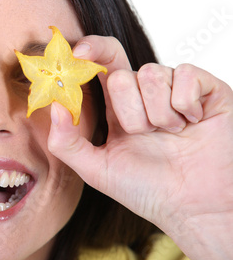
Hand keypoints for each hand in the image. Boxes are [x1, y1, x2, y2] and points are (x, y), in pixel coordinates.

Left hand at [47, 36, 232, 259]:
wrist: (195, 207)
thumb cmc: (147, 189)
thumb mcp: (96, 170)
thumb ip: (66, 143)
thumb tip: (54, 107)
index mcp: (118, 107)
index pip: (102, 65)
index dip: (90, 51)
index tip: (77, 53)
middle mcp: (145, 94)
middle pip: (122, 76)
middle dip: (129, 114)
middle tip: (146, 136)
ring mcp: (175, 89)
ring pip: (151, 75)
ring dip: (158, 114)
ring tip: (172, 134)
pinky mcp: (207, 89)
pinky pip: (186, 75)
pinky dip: (186, 105)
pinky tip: (193, 123)